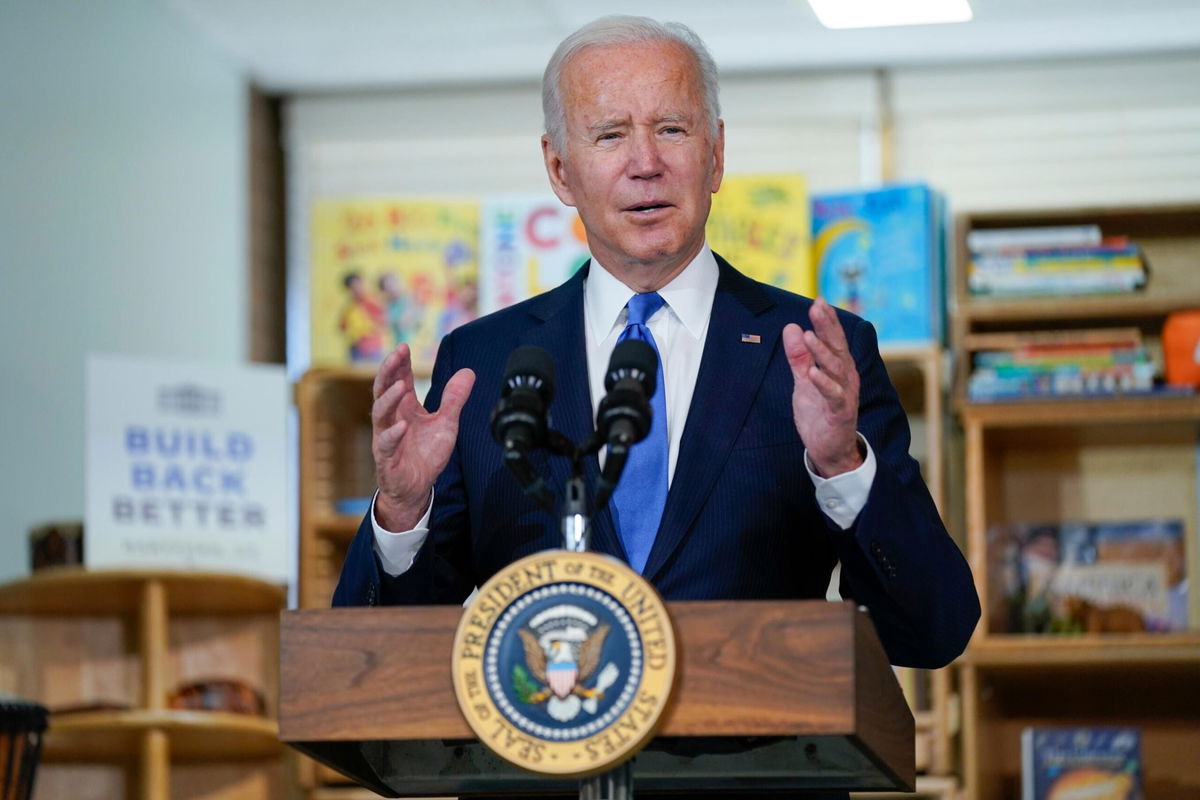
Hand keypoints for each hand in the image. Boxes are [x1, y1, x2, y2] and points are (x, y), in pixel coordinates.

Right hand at [371, 344, 474, 529]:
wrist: (416, 488)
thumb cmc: (425, 454)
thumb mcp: (446, 423)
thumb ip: (454, 399)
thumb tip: (468, 371)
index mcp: (404, 408)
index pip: (398, 380)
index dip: (399, 364)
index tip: (404, 347)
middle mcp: (391, 419)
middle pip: (383, 390)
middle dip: (388, 371)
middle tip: (396, 354)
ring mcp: (386, 437)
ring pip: (380, 413)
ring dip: (389, 398)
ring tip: (401, 386)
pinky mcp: (387, 458)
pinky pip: (386, 444)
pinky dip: (394, 434)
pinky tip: (403, 425)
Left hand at [782, 298, 862, 477]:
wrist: (830, 449)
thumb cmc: (819, 412)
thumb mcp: (804, 381)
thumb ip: (798, 356)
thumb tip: (791, 327)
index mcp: (839, 367)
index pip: (833, 339)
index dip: (827, 320)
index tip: (819, 300)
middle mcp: (846, 377)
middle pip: (838, 347)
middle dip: (828, 327)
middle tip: (818, 307)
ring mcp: (844, 394)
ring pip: (837, 369)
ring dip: (823, 352)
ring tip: (810, 335)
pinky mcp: (839, 413)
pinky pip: (833, 396)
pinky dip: (823, 383)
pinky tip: (812, 373)